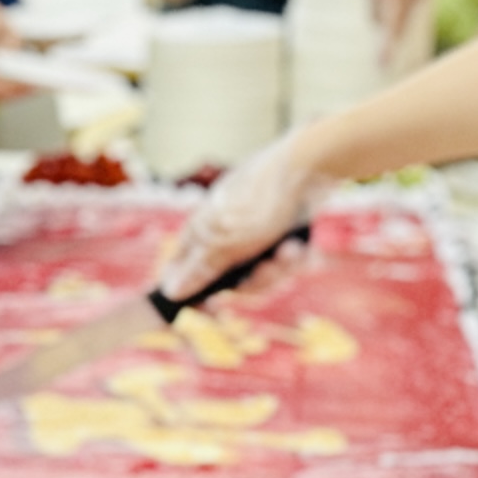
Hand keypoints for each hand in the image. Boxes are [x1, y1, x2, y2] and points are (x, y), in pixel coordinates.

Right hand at [153, 133, 327, 298]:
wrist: (308, 169)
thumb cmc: (260, 201)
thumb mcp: (226, 240)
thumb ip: (200, 267)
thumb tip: (168, 290)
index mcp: (202, 231)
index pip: (183, 267)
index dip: (194, 290)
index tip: (210, 308)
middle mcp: (225, 232)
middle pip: (232, 281)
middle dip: (255, 281)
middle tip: (268, 269)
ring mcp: (253, 232)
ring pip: (261, 274)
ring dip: (279, 269)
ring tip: (291, 252)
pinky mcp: (279, 231)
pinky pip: (281, 261)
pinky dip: (292, 258)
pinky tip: (301, 248)